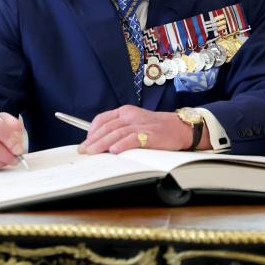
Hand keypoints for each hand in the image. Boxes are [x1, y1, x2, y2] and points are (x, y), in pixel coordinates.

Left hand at [78, 105, 194, 153]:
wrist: (181, 128)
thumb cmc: (156, 128)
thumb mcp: (135, 123)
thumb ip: (120, 129)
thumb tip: (101, 143)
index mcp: (125, 111)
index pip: (103, 119)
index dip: (92, 130)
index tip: (85, 141)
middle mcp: (131, 116)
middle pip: (107, 127)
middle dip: (93, 140)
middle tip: (84, 150)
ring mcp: (141, 125)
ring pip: (117, 133)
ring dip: (102, 144)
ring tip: (93, 152)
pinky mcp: (151, 135)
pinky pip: (133, 139)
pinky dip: (123, 144)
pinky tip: (114, 150)